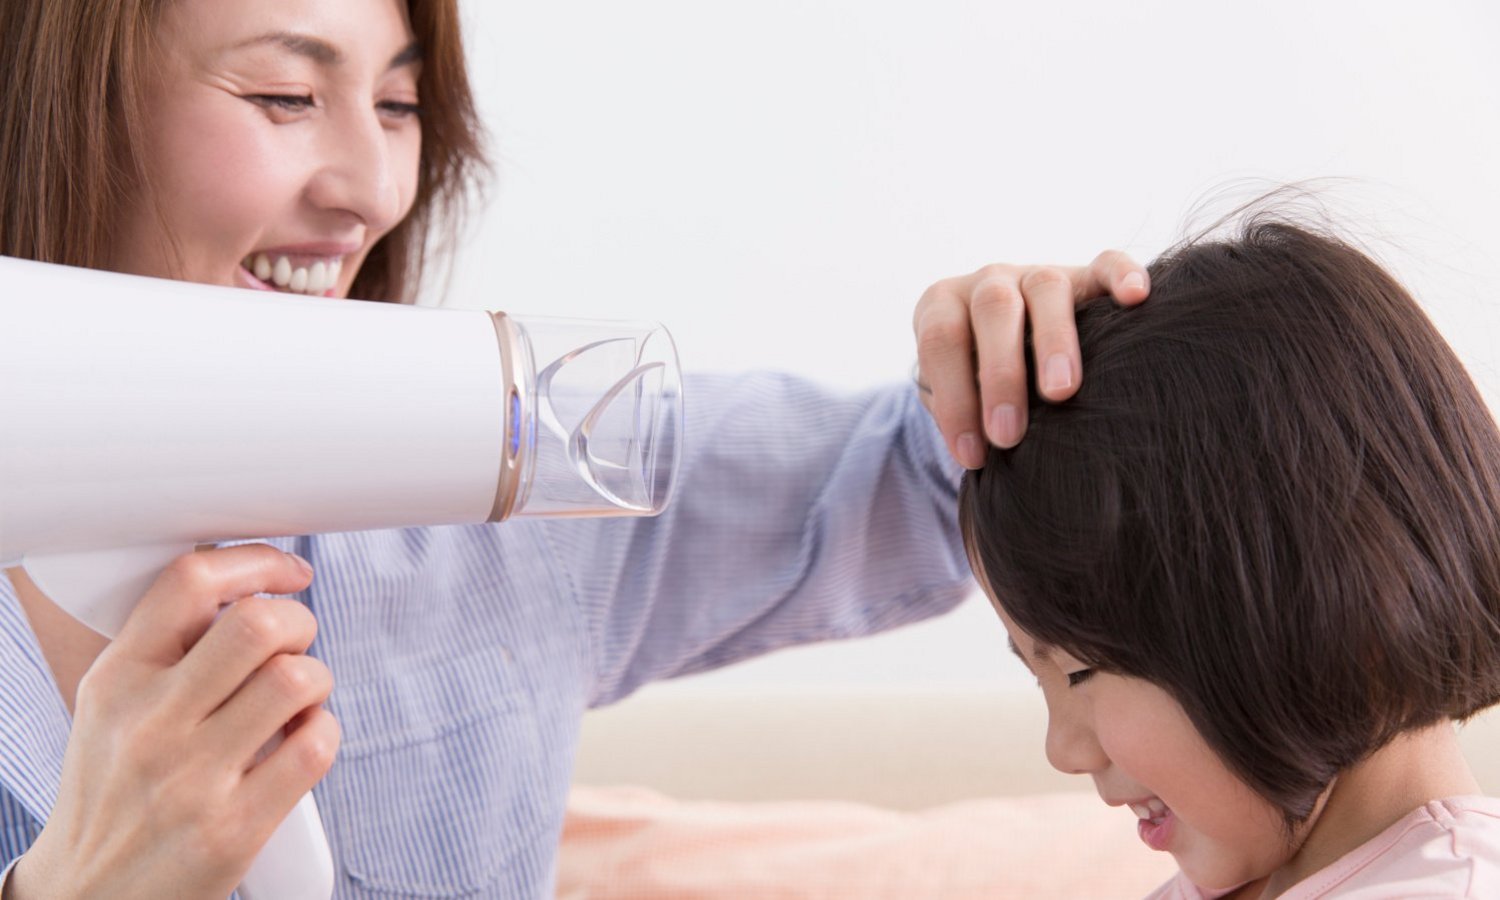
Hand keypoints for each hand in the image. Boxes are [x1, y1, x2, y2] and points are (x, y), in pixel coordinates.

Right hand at [9, 545, 337, 899]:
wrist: (89, 895)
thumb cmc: (116, 789)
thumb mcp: (113, 707)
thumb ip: (168, 649)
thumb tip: (251, 585)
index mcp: (117, 681)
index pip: (190, 583)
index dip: (257, 562)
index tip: (288, 572)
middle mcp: (151, 724)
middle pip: (258, 624)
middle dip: (299, 621)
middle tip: (296, 644)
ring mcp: (194, 779)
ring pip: (296, 680)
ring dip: (317, 679)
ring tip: (299, 698)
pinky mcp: (235, 828)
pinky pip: (315, 747)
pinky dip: (326, 731)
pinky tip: (303, 739)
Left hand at [913, 251, 1149, 467]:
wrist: (1004, 347)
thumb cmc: (973, 383)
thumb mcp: (955, 392)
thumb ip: (957, 409)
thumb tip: (980, 452)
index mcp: (943, 306)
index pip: (942, 341)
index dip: (954, 399)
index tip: (973, 455)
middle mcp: (989, 282)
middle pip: (994, 310)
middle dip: (1000, 374)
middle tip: (1008, 434)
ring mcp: (1038, 273)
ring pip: (1047, 288)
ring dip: (1054, 342)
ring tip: (1061, 392)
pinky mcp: (1085, 275)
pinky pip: (1106, 264)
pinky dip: (1122, 275)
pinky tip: (1136, 297)